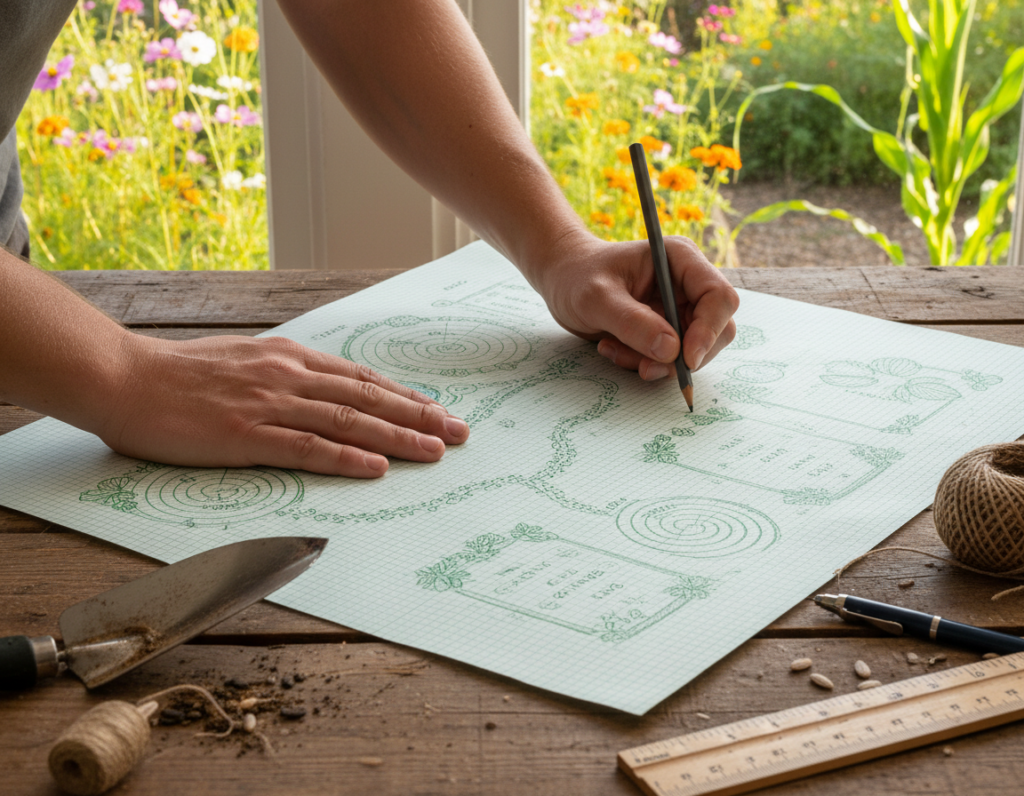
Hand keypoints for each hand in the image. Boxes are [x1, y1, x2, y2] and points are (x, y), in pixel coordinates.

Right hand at [100, 334, 469, 477]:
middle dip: (419, 416)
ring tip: (435, 451)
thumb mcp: (242, 361)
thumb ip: (282, 374)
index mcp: (288, 358)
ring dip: (397, 437)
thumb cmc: (179, 374)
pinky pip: (307, 448)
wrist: (125, 377)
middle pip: (368, 398)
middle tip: (458, 432)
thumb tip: (316, 387)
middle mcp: (289, 376)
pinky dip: (346, 458)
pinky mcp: (247, 436)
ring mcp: (270, 405)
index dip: (403, 395)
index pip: (360, 378)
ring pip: (349, 421)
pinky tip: (376, 468)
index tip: (435, 409)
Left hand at [534, 233, 739, 378]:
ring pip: (694, 351)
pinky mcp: (667, 331)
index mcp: (681, 260)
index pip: (719, 297)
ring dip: (657, 363)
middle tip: (644, 368)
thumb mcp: (596, 298)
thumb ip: (633, 322)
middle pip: (717, 329)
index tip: (685, 359)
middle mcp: (688, 284)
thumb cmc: (576, 277)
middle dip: (682, 356)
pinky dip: (644, 364)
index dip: (709, 331)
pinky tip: (613, 349)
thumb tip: (673, 351)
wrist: (561, 281)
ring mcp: (679, 309)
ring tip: (614, 350)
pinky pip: (670, 360)